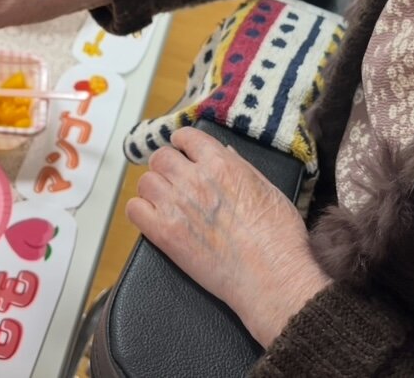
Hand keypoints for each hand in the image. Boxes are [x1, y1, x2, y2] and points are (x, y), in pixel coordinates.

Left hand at [126, 127, 330, 346]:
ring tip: (164, 200)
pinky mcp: (165, 234)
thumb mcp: (269, 189)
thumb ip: (242, 168)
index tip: (182, 151)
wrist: (271, 276)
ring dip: (153, 188)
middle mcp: (194, 180)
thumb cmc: (279, 237)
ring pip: (145, 181)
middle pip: (160, 157)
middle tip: (173, 179)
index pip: (186, 137)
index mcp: (221, 164)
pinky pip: (134, 210)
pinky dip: (140, 211)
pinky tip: (152, 218)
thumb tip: (224, 153)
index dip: (182, 143)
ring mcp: (176, 206)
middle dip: (166, 166)